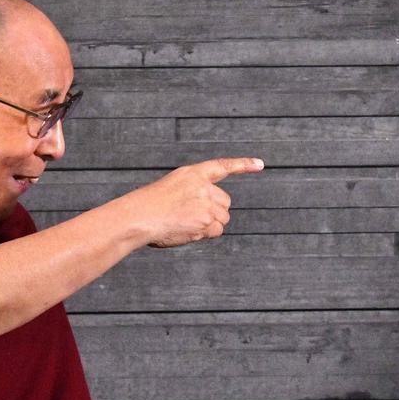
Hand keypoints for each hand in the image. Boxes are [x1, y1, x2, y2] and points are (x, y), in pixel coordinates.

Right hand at [129, 157, 263, 247]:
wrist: (138, 217)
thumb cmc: (148, 208)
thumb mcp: (171, 190)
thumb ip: (192, 195)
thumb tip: (210, 218)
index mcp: (192, 173)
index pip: (222, 167)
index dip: (243, 165)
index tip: (260, 164)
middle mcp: (202, 186)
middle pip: (224, 203)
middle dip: (214, 212)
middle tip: (191, 217)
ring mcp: (206, 202)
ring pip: (222, 219)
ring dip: (209, 225)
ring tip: (185, 223)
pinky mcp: (206, 220)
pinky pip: (215, 231)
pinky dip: (206, 234)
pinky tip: (188, 231)